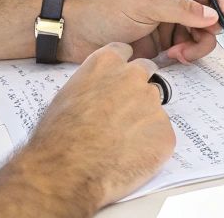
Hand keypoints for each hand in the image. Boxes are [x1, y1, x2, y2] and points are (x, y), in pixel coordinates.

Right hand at [19, 42, 175, 206]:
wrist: (68, 171)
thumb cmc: (58, 137)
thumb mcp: (67, 95)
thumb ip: (92, 84)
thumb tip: (99, 93)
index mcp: (107, 63)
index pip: (125, 52)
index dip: (122, 68)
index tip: (119, 79)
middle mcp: (134, 77)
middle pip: (146, 73)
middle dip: (138, 88)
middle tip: (124, 112)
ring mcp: (152, 104)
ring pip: (154, 107)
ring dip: (143, 119)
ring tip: (121, 142)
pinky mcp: (165, 133)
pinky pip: (161, 135)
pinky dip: (150, 146)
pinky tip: (129, 158)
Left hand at [61, 0, 223, 64]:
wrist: (79, 34)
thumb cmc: (106, 10)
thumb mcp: (145, 5)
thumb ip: (180, 9)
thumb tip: (212, 14)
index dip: (222, 9)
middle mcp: (172, 2)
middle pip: (206, 17)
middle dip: (207, 33)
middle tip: (196, 48)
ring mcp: (167, 23)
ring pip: (198, 36)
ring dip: (195, 47)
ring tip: (177, 55)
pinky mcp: (162, 44)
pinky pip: (186, 49)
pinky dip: (185, 56)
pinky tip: (171, 58)